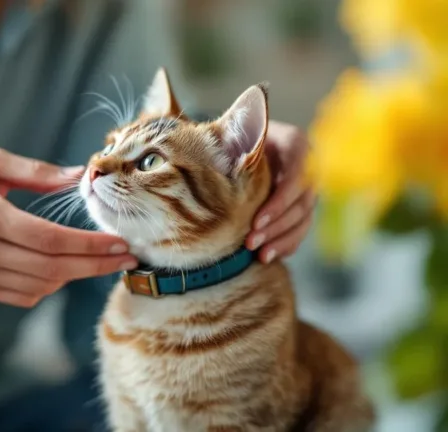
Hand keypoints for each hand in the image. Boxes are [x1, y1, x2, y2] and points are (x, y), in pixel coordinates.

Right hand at [0, 148, 135, 306]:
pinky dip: (52, 284)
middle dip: (95, 265)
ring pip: (42, 285)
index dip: (89, 245)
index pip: (49, 239)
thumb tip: (80, 176)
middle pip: (51, 268)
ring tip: (102, 259)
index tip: (120, 241)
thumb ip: (37, 171)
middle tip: (127, 257)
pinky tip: (67, 267)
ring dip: (77, 274)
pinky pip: (27, 295)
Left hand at [246, 121, 315, 262]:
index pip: (298, 172)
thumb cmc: (232, 137)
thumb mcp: (236, 127)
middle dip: (276, 223)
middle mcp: (307, 167)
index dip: (280, 198)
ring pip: (302, 218)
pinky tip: (268, 256)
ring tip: (258, 253)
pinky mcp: (300, 209)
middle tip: (252, 240)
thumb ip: (244, 120)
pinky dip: (285, 244)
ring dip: (281, 237)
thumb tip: (253, 95)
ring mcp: (306, 191)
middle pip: (301, 200)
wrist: (232, 152)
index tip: (257, 218)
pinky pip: (300, 230)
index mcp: (296, 143)